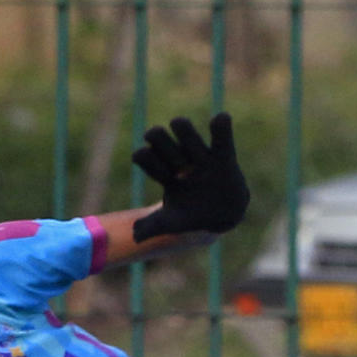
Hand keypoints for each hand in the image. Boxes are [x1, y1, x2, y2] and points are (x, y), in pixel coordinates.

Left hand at [129, 112, 248, 241]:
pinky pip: (221, 136)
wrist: (222, 217)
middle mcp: (177, 158)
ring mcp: (199, 155)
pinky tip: (220, 119)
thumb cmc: (193, 216)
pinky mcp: (223, 156)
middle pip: (158, 137)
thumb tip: (134, 236)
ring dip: (184, 132)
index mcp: (162, 171)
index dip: (148, 161)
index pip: (144, 156)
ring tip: (190, 147)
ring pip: (184, 131)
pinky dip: (221, 126)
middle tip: (175, 162)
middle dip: (159, 140)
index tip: (164, 177)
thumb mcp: (173, 223)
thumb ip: (153, 227)